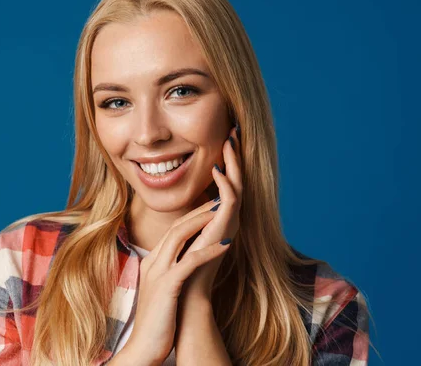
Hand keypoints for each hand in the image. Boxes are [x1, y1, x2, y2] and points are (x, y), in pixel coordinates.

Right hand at [123, 198, 232, 363]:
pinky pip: (189, 261)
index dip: (193, 215)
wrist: (143, 349)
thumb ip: (171, 273)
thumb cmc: (158, 323)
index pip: (172, 230)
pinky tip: (227, 243)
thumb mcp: (163, 292)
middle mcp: (152, 262)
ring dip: (203, 221)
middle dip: (199, 210)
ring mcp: (157, 273)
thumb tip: (187, 264)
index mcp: (152, 262)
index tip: (212, 206)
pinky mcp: (166, 287)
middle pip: (176, 226)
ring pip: (179, 236)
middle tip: (221, 198)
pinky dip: (209, 250)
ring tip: (224, 211)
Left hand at [179, 125, 241, 299]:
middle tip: (233, 129)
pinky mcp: (226, 230)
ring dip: (233, 162)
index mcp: (221, 216)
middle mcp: (229, 218)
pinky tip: (216, 168)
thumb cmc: (183, 263)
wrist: (186, 291)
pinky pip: (230, 201)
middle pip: (236, 179)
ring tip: (229, 140)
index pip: (227, 181)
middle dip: (235, 154)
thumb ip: (193, 213)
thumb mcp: (188, 229)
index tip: (223, 137)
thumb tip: (190, 197)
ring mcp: (230, 223)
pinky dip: (225, 183)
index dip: (227, 160)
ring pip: (237, 185)